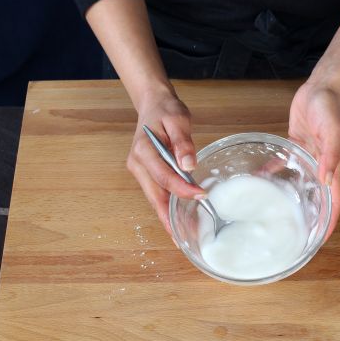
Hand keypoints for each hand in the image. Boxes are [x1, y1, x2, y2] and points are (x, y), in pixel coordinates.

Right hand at [126, 88, 203, 233]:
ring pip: (154, 199)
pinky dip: (167, 207)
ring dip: (168, 217)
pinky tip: (178, 219)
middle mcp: (137, 164)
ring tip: (185, 234)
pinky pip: (157, 193)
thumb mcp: (178, 119)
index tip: (202, 195)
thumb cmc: (165, 110)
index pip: (164, 176)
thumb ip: (182, 142)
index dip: (182, 189)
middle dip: (170, 218)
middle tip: (186, 236)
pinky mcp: (146, 173)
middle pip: (155, 196)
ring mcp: (140, 170)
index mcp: (143, 150)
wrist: (153, 103)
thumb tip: (188, 165)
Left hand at [289, 80, 339, 239]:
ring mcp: (307, 156)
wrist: (323, 86)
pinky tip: (260, 179)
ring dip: (290, 197)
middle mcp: (321, 165)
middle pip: (316, 197)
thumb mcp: (333, 131)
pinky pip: (283, 164)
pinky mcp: (295, 145)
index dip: (328, 222)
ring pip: (299, 183)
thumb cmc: (331, 107)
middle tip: (293, 233)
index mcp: (333, 166)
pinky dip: (273, 172)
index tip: (319, 240)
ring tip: (274, 213)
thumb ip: (331, 155)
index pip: (334, 201)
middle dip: (309, 216)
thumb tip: (325, 180)